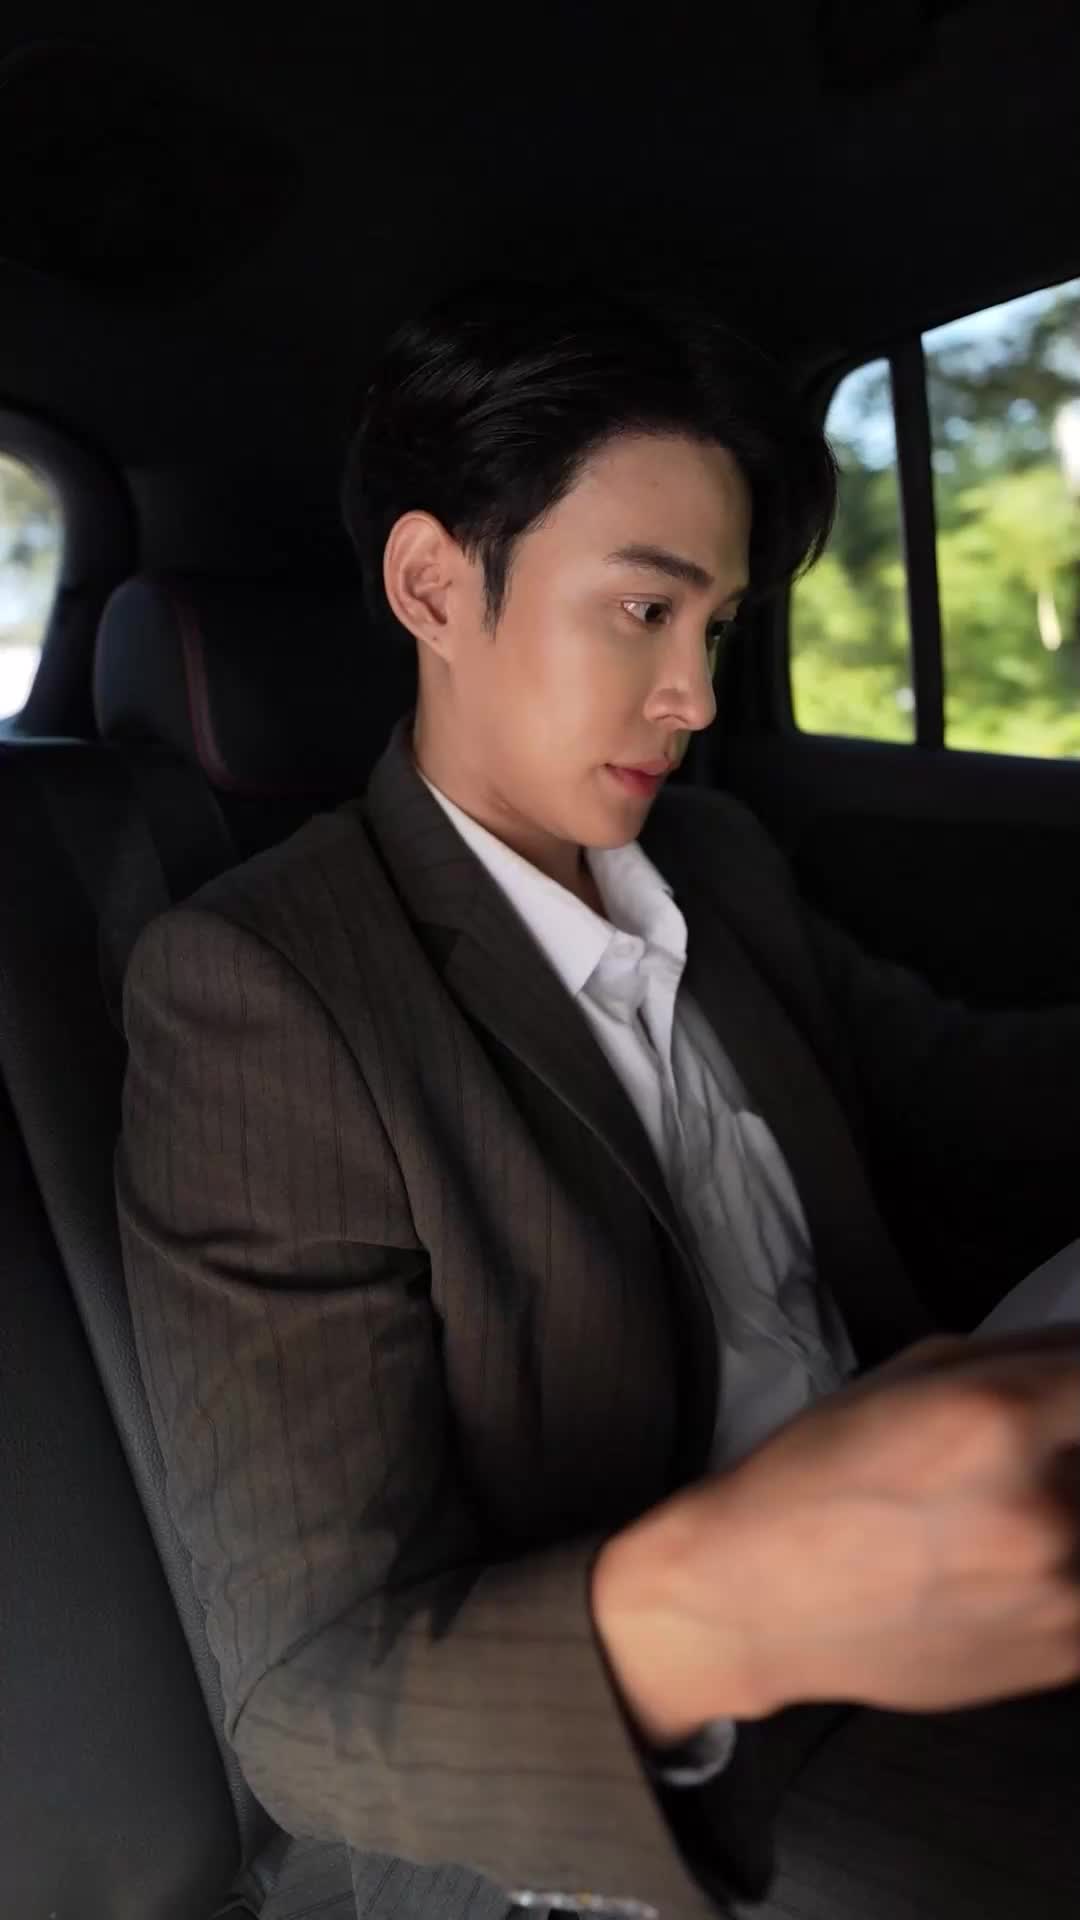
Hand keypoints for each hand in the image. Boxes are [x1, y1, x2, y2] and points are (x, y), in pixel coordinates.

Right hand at [591, 1324, 1079, 1745]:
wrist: (759, 1602)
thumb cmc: (822, 1469)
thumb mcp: (913, 1371)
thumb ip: (1028, 1351)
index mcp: (1001, 1418)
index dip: (1077, 1386)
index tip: (1060, 1402)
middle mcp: (1046, 1510)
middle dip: (1068, 1446)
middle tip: (1026, 1453)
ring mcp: (1064, 1597)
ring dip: (1065, 1503)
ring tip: (998, 1512)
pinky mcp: (1066, 1660)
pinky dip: (1063, 1565)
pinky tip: (999, 1564)